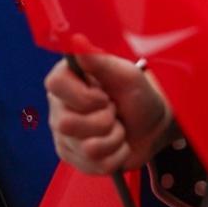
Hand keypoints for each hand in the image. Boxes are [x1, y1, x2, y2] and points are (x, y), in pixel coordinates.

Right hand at [44, 53, 173, 175]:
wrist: (153, 127)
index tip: (104, 96)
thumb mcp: (126, 74)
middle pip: (68, 124)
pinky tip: (117, 145)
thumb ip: (99, 60)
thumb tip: (76, 40)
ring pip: (86, 148)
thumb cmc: (139, 96)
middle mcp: (59, 107)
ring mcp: (64, 136)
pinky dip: (116, 156)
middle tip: (114, 112)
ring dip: (114, 139)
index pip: (54, 86)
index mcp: (66, 80)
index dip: (84, 96)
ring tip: (118, 128)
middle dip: (105, 121)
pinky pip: (95, 166)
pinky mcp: (74, 159)